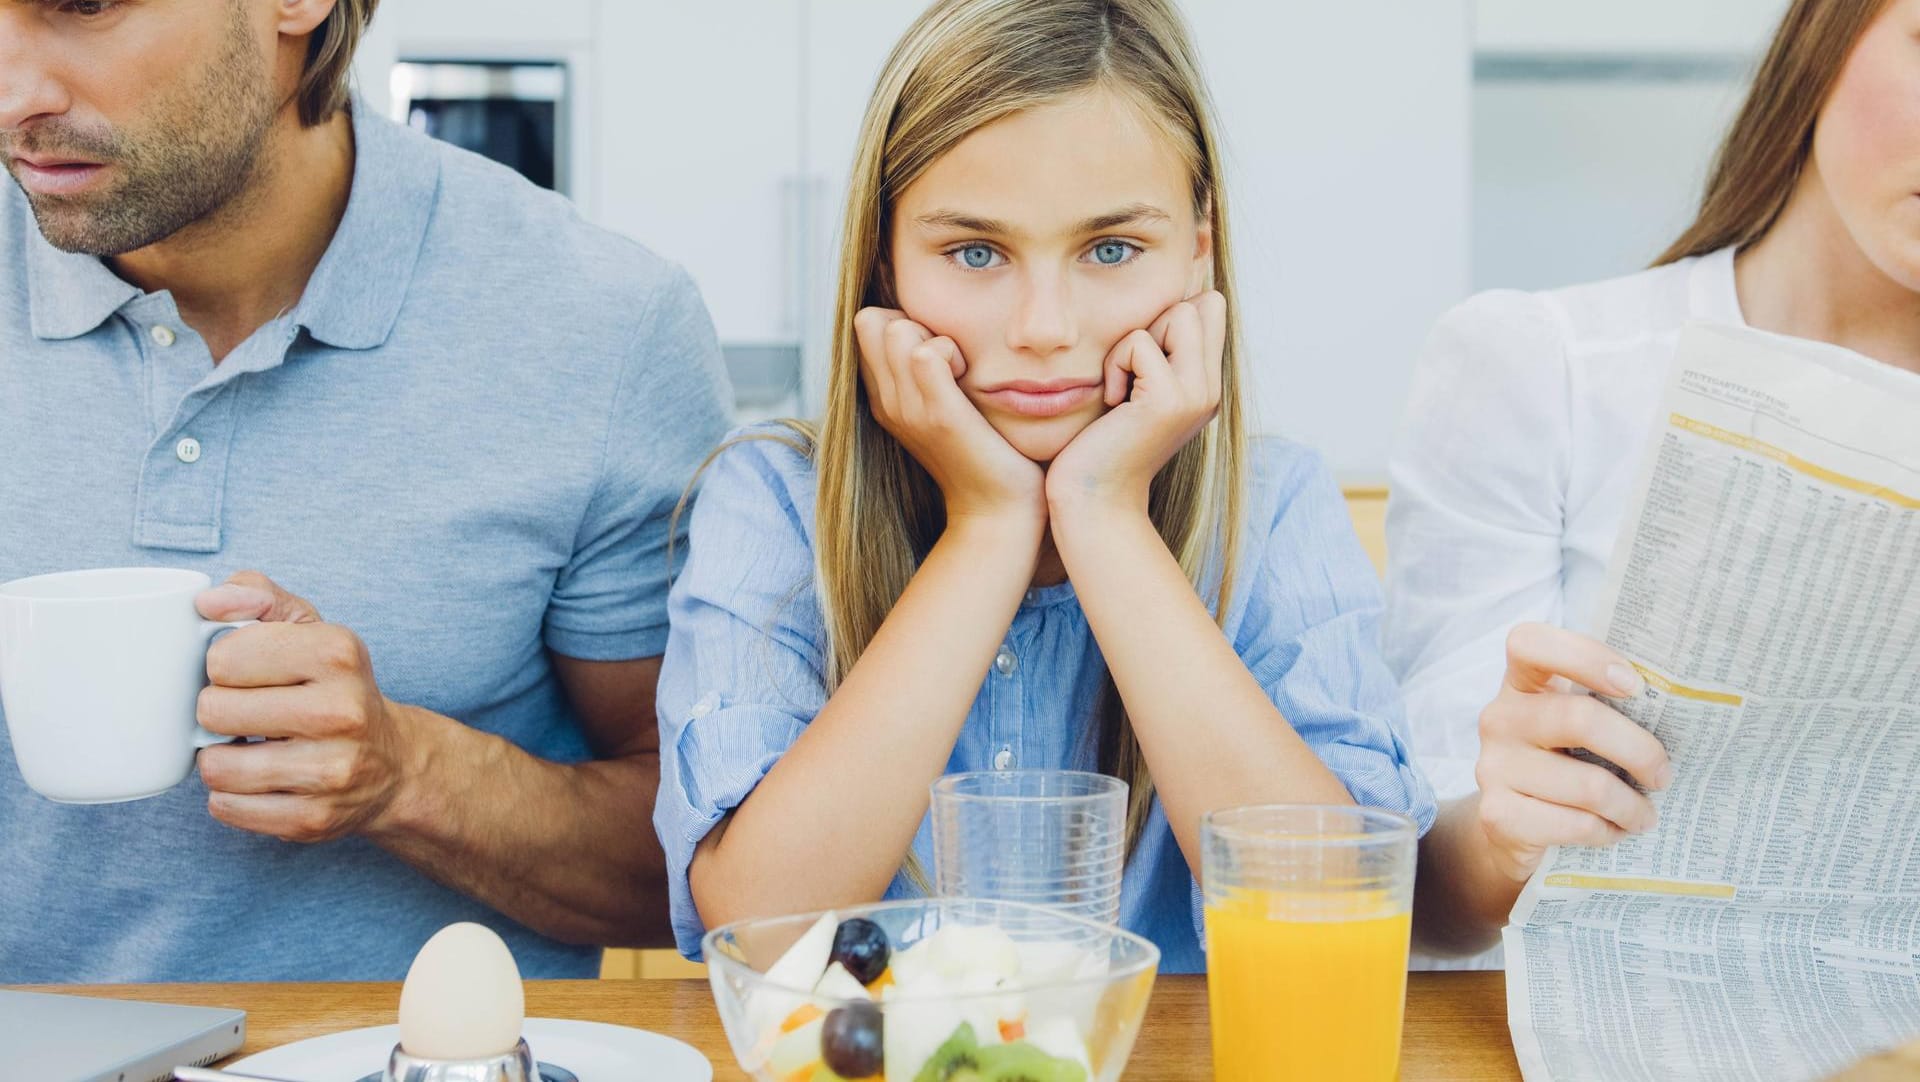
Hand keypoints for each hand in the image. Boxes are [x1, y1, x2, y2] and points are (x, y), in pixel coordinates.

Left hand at [192, 571, 419, 843]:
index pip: (223, 657)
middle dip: (218, 712)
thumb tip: (207, 603)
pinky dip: (231, 796)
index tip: (249, 673)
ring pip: (215, 766)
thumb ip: (257, 596)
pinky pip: (227, 808)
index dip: (223, 665)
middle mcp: (342, 711)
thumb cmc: (336, 688)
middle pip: (212, 711)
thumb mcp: (311, 628)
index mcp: (338, 653)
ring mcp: (330, 771)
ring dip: (220, 757)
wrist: (394, 764)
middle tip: (247, 713)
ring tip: (248, 747)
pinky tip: (258, 781)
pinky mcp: (313, 819)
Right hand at [854, 307, 1044, 524]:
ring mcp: (909, 410)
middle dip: (913, 323)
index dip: (901, 322)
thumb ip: (929, 371)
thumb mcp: (944, 406)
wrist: (997, 510)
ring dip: (935, 337)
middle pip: (872, 321)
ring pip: (897, 331)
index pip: (866, 324)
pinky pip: (927, 355)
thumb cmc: (983, 452)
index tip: (937, 354)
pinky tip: (969, 379)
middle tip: (949, 360)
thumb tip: (935, 331)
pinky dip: (952, 352)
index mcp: (885, 398)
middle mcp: (887, 403)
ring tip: (960, 371)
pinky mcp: (940, 416)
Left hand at [1046, 291, 1225, 515]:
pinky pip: (1140, 341)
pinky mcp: (1168, 400)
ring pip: (1180, 313)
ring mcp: (1196, 394)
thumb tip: (1161, 303)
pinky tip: (1112, 402)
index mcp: (1205, 384)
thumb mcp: (1134, 392)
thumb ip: (1155, 354)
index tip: (1141, 359)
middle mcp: (1210, 388)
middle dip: (1156, 323)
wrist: (1095, 500)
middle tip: (1132, 373)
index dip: (1173, 313)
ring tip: (1122, 386)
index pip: (1212, 308)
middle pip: (1203, 304)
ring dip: (1134, 343)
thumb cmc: (1101, 445)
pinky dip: (1116, 364)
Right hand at [1474, 623, 1672, 882]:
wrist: (1512, 827)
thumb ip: (1607, 707)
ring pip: (1587, 784)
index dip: (1584, 656)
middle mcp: (1500, 718)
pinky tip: (1612, 831)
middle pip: (1579, 719)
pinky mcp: (1498, 815)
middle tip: (1662, 775)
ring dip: (1631, 806)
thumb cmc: (1563, 765)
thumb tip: (1683, 710)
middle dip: (1639, 751)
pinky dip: (1606, 832)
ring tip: (1644, 815)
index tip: (1634, 686)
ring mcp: (1493, 766)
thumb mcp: (1576, 727)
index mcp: (1521, 684)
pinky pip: (1574, 824)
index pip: (1530, 643)